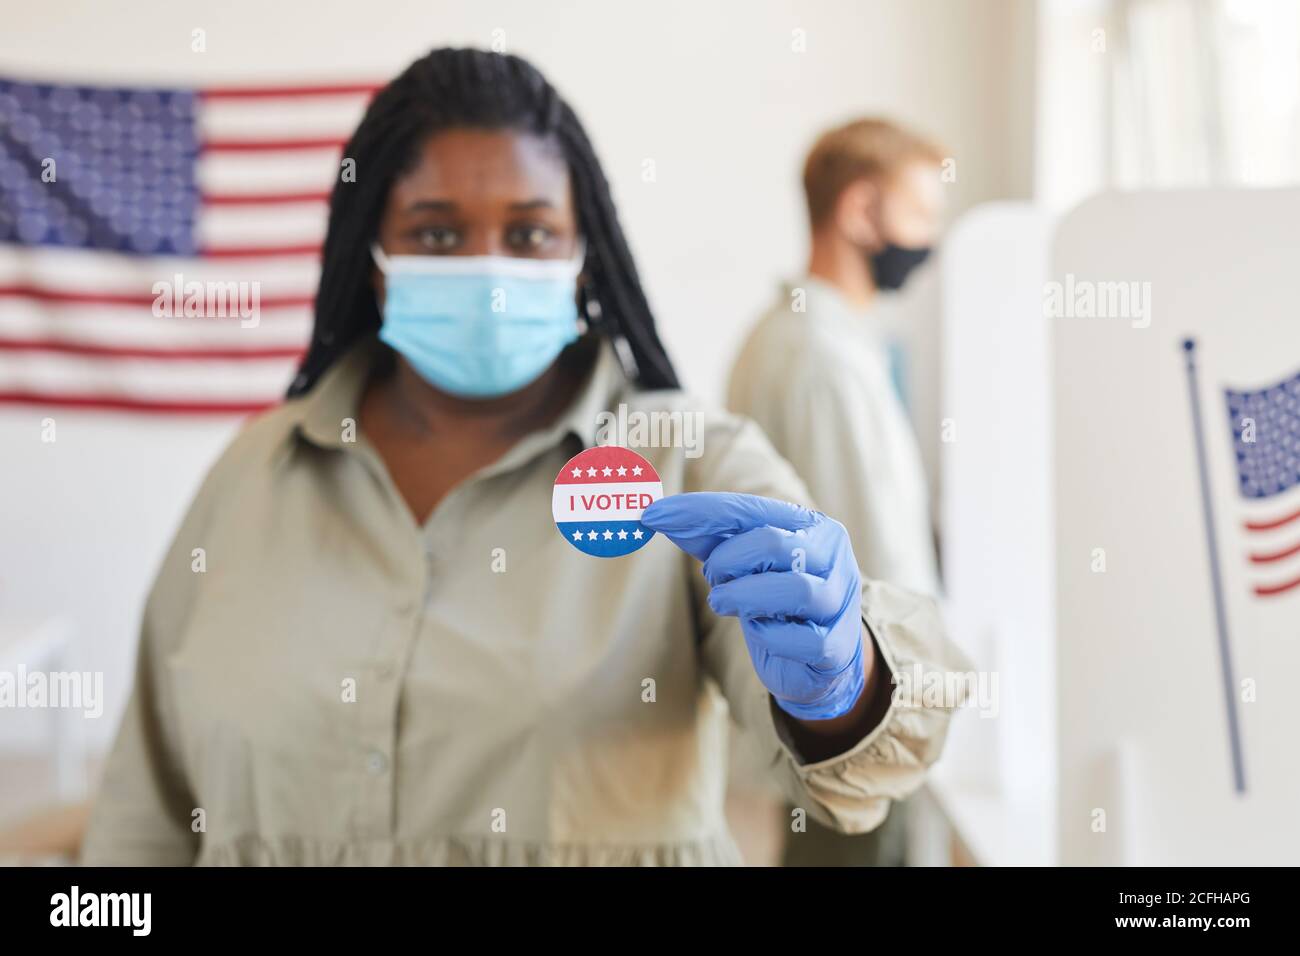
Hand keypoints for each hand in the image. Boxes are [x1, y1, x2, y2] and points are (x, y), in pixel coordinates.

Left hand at [641, 492, 865, 720]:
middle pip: (772, 544)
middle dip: (728, 562)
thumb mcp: (744, 566)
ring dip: (744, 597)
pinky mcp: (837, 647)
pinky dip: (771, 637)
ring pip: (795, 589)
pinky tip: (762, 634)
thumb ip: (708, 540)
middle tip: (713, 578)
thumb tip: (656, 514)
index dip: (698, 511)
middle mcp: (832, 556)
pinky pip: (803, 639)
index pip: (749, 510)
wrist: (820, 661)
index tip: (652, 515)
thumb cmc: (776, 602)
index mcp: (810, 526)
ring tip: (724, 603)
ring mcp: (840, 601)